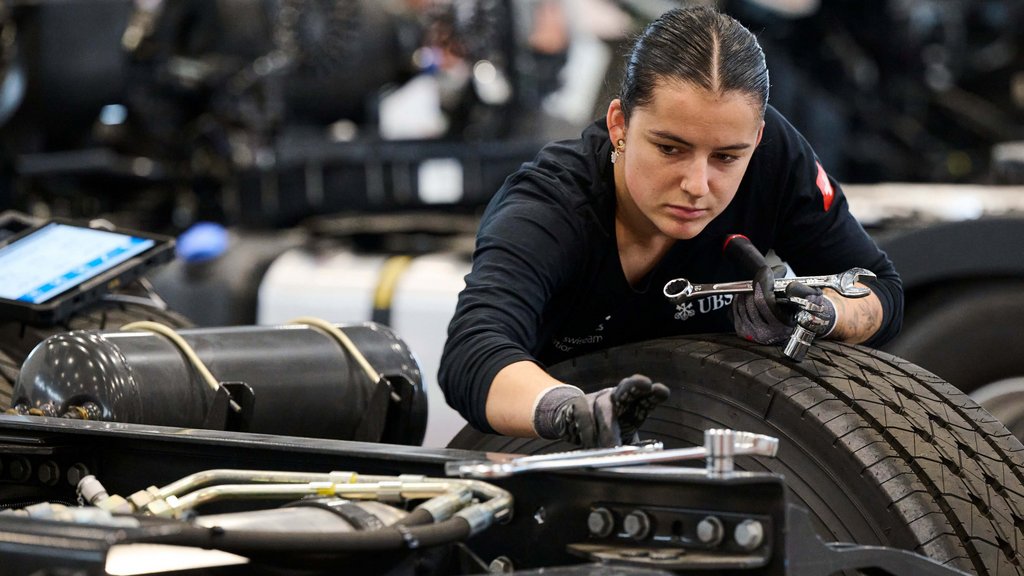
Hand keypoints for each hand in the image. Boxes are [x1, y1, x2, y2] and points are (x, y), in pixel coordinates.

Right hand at [533, 375, 669, 447]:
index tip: (662, 391)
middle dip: (636, 385)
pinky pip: (583, 414)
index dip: (654, 394)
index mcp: (631, 406)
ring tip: (610, 448)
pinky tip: (591, 443)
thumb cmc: (604, 433)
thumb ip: (635, 450)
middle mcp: (616, 397)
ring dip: (608, 429)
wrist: (572, 424)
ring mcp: (596, 399)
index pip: (645, 398)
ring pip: (603, 406)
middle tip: (645, 384)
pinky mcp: (578, 404)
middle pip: (626, 387)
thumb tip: (647, 463)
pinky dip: (588, 431)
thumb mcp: (624, 440)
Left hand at [732, 266, 836, 343]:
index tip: (767, 271)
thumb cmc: (807, 310)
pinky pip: (735, 308)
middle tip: (767, 274)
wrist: (802, 325)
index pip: (764, 301)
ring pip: (742, 303)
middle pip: (751, 300)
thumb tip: (789, 288)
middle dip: (758, 283)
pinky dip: (741, 297)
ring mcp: (751, 333)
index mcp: (781, 326)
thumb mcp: (813, 299)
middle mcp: (765, 333)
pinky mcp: (742, 331)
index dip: (763, 283)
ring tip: (763, 285)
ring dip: (750, 289)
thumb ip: (804, 292)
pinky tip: (753, 294)